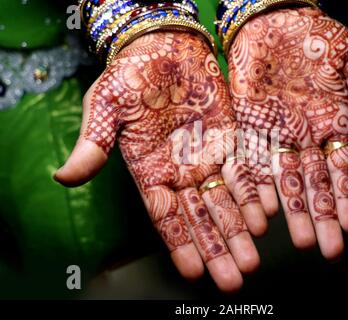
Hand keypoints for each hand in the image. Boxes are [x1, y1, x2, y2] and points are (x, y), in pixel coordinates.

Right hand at [54, 32, 264, 291]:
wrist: (163, 48)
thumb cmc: (130, 76)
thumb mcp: (105, 107)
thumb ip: (92, 145)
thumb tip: (64, 177)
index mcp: (150, 171)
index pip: (166, 216)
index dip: (180, 244)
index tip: (194, 272)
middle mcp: (180, 171)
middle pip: (201, 217)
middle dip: (217, 248)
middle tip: (233, 278)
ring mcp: (206, 157)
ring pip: (226, 201)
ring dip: (239, 228)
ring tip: (251, 257)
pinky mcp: (229, 139)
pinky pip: (244, 170)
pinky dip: (254, 193)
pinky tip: (264, 217)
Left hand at [228, 8, 347, 259]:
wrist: (270, 20)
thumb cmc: (312, 34)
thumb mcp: (347, 55)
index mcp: (330, 122)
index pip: (342, 167)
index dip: (347, 196)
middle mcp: (302, 136)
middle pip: (313, 183)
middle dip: (320, 215)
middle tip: (324, 247)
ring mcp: (274, 134)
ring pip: (283, 179)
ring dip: (291, 210)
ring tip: (297, 238)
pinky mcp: (246, 126)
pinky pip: (251, 161)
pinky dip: (257, 185)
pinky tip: (263, 209)